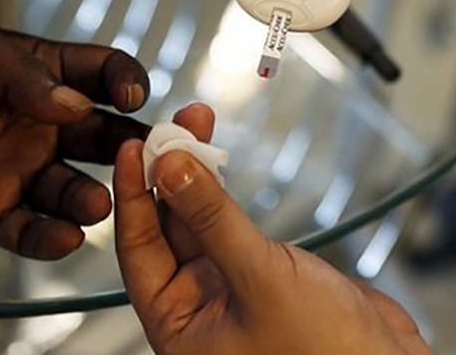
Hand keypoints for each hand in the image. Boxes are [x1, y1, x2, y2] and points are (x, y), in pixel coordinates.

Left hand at [113, 103, 430, 354]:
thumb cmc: (323, 353)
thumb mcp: (258, 278)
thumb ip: (211, 219)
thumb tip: (168, 168)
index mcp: (178, 326)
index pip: (138, 249)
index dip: (132, 194)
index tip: (133, 146)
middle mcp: (197, 307)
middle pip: (166, 227)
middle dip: (168, 173)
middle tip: (174, 125)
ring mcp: (229, 287)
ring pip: (198, 220)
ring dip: (196, 174)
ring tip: (197, 126)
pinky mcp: (261, 272)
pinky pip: (230, 224)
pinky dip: (223, 191)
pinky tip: (218, 160)